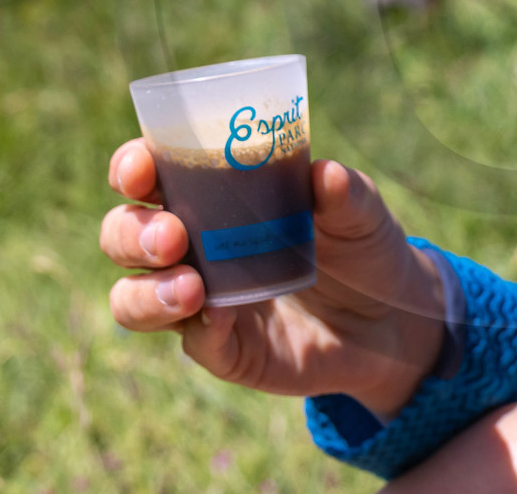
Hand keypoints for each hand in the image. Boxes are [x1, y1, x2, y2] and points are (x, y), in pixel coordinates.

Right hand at [101, 139, 448, 417]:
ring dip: (147, 292)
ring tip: (191, 288)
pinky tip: (220, 318)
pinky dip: (200, 331)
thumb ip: (344, 192)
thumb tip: (326, 174)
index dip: (131, 167)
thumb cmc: (362, 244)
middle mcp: (192, 245)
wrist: (394, 317)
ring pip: (133, 298)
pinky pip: (194, 343)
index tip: (139, 170)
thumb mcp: (361, 211)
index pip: (147, 174)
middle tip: (172, 236)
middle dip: (130, 234)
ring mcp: (202, 300)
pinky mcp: (225, 349)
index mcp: (210, 194)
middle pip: (123, 235)